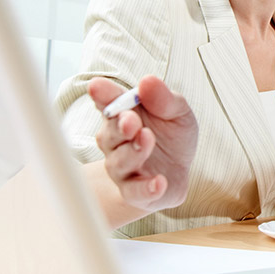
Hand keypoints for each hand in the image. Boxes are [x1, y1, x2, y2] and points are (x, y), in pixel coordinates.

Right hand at [90, 76, 197, 214]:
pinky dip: (146, 188)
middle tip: (131, 120)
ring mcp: (122, 168)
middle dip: (119, 127)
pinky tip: (159, 182)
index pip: (108, 102)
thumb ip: (164, 99)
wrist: (177, 171)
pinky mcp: (133, 192)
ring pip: (119, 162)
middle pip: (109, 134)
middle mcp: (115, 142)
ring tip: (147, 139)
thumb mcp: (177, 112)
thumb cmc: (171, 135)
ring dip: (133, 152)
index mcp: (123, 115)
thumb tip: (147, 81)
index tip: (97, 87)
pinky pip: (134, 192)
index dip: (102, 95)